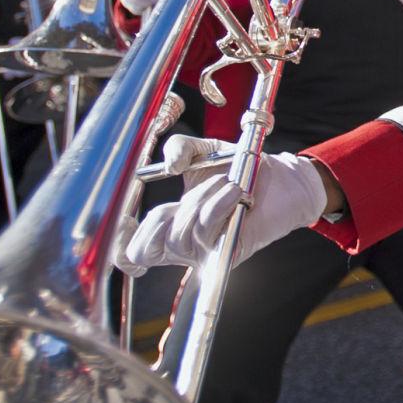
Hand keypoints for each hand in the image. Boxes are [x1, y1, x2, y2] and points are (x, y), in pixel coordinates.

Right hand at [118, 137, 327, 274]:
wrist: (282, 177)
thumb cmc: (240, 168)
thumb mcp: (203, 151)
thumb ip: (179, 148)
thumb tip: (169, 164)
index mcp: (170, 223)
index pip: (133, 254)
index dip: (120, 248)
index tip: (126, 224)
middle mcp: (184, 244)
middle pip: (147, 252)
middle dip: (158, 220)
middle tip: (176, 201)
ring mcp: (207, 251)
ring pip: (182, 234)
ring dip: (202, 200)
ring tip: (228, 182)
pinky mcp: (230, 252)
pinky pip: (211, 232)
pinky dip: (220, 204)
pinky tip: (236, 190)